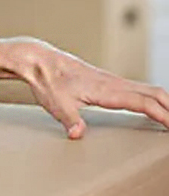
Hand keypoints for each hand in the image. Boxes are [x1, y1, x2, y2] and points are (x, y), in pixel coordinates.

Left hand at [13, 38, 168, 138]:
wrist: (38, 61)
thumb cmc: (47, 81)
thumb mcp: (56, 104)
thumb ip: (69, 120)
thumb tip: (77, 134)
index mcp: (106, 90)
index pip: (144, 103)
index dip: (164, 116)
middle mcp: (114, 83)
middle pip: (155, 93)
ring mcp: (112, 81)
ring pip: (148, 89)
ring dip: (166, 102)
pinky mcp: (107, 82)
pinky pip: (138, 89)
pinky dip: (153, 98)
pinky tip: (154, 107)